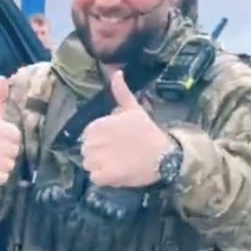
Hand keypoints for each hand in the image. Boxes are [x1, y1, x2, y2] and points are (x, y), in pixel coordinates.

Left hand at [81, 71, 171, 187]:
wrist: (164, 156)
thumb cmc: (148, 132)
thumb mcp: (134, 109)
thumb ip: (121, 92)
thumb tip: (116, 72)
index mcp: (99, 125)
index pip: (88, 135)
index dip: (100, 139)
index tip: (114, 142)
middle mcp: (95, 142)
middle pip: (87, 150)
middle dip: (99, 153)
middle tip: (117, 154)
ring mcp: (99, 160)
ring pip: (88, 165)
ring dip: (99, 167)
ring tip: (117, 164)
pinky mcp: (105, 176)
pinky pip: (94, 178)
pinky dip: (103, 178)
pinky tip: (116, 174)